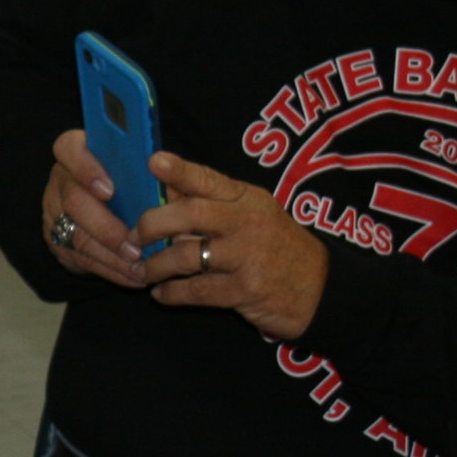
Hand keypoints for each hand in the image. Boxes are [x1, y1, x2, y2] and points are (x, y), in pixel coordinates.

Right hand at [41, 128, 145, 283]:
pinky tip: (134, 276)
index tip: (110, 190)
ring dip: (111, 256)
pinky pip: (81, 259)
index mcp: (77, 150)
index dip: (86, 169)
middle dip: (106, 228)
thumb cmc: (130, 180)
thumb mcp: (138, 170)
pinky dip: (111, 270)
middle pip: (74, 201)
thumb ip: (150, 172)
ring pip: (77, 237)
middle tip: (134, 246)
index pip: (69, 149)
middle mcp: (60, 179)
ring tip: (140, 266)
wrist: (106, 204)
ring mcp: (53, 211)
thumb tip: (172, 184)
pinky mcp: (56, 240)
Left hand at [130, 152, 328, 340]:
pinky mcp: (246, 290)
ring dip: (155, 265)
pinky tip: (161, 293)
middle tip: (133, 237)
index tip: (153, 162)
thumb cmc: (277, 248)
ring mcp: (247, 256)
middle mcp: (247, 222)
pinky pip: (196, 290)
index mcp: (247, 198)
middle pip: (189, 214)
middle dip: (152, 225)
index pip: (208, 179)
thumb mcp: (252, 214)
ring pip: (185, 255)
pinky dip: (171, 293)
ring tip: (144, 271)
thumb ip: (210, 201)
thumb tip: (166, 184)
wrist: (322, 289)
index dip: (179, 170)